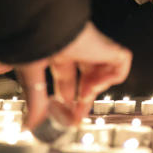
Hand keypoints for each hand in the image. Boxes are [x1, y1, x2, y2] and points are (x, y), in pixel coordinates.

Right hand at [0, 22, 130, 129]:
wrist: (46, 27)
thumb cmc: (33, 46)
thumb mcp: (32, 78)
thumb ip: (35, 102)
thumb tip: (30, 125)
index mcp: (57, 53)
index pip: (67, 78)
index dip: (67, 98)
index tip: (65, 116)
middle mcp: (76, 49)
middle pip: (87, 78)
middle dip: (83, 99)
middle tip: (77, 117)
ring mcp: (93, 47)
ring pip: (104, 70)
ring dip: (95, 89)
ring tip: (84, 95)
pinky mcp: (108, 46)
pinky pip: (122, 63)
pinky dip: (112, 78)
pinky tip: (95, 83)